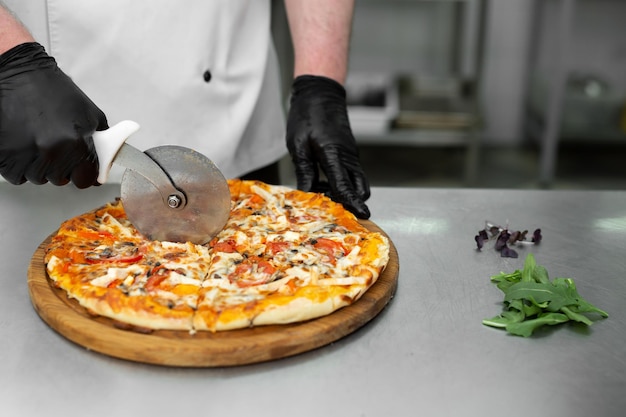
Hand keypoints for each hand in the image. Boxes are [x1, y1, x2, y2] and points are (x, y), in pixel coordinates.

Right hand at [0, 42, 106, 187]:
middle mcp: (52, 153)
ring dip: (39, 165)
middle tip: (54, 142)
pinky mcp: (5, 157)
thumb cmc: (52, 90)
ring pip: (38, 178)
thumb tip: (104, 166)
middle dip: (60, 166)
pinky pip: (17, 175)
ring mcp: (26, 156)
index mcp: (76, 143)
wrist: (17, 74)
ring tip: (37, 139)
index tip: (81, 167)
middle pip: (60, 179)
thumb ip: (101, 143)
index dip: (83, 173)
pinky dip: (20, 164)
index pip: (85, 180)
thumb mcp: (89, 114)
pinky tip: (22, 144)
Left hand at [286, 75, 370, 218]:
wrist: (320, 93)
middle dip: (351, 201)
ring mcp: (351, 154)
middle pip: (360, 187)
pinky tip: (324, 181)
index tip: (362, 215)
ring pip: (358, 181)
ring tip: (323, 192)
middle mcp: (348, 156)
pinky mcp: (350, 152)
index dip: (352, 202)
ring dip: (346, 192)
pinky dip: (343, 182)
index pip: (345, 185)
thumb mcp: (298, 145)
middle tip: (331, 207)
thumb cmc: (306, 116)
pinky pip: (352, 174)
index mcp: (334, 153)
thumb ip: (305, 171)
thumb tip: (306, 195)